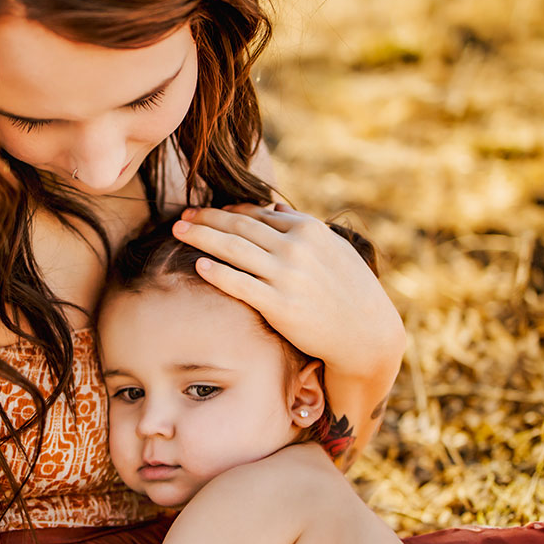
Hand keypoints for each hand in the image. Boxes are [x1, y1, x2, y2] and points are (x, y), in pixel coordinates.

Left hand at [173, 203, 402, 379]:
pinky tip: (199, 265)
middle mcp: (296, 248)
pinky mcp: (280, 305)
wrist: (366, 334)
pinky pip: (240, 283)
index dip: (227, 212)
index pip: (257, 214)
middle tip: (181, 216)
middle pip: (239, 226)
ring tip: (178, 232)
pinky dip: (218, 272)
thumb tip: (275, 209)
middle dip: (206, 219)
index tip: (206, 212)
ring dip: (201, 237)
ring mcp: (287, 276)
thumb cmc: (351, 292)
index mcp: (309, 230)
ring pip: (234, 249)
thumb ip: (303, 227)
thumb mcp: (333, 250)